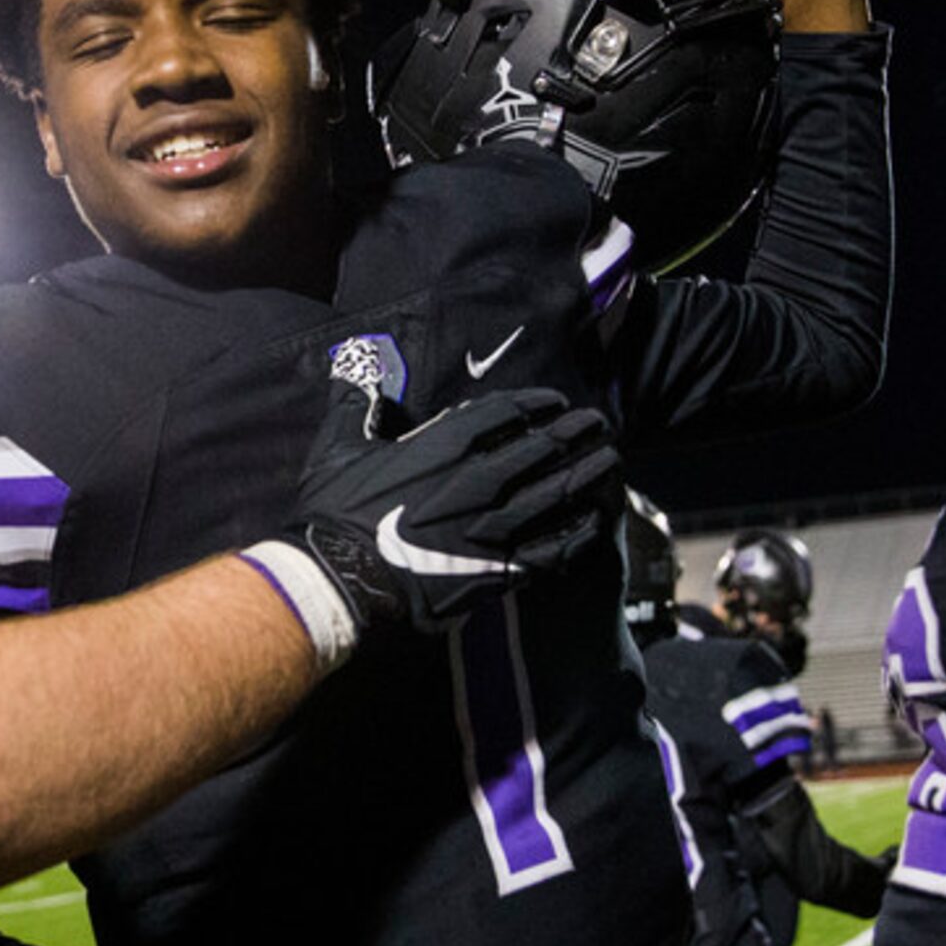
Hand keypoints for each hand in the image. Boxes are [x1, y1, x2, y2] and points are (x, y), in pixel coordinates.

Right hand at [284, 381, 618, 632]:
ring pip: (557, 494)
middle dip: (576, 433)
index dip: (537, 404)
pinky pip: (553, 548)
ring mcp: (494, 527)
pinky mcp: (499, 570)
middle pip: (543, 448)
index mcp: (444, 448)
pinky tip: (596, 520)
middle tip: (599, 424)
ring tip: (611, 461)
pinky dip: (578, 532)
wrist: (342, 581)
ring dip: (588, 475)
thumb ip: (355, 403)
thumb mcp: (336, 450)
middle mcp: (479, 481)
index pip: (505, 414)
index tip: (556, 402)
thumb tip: (355, 364)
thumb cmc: (334, 516)